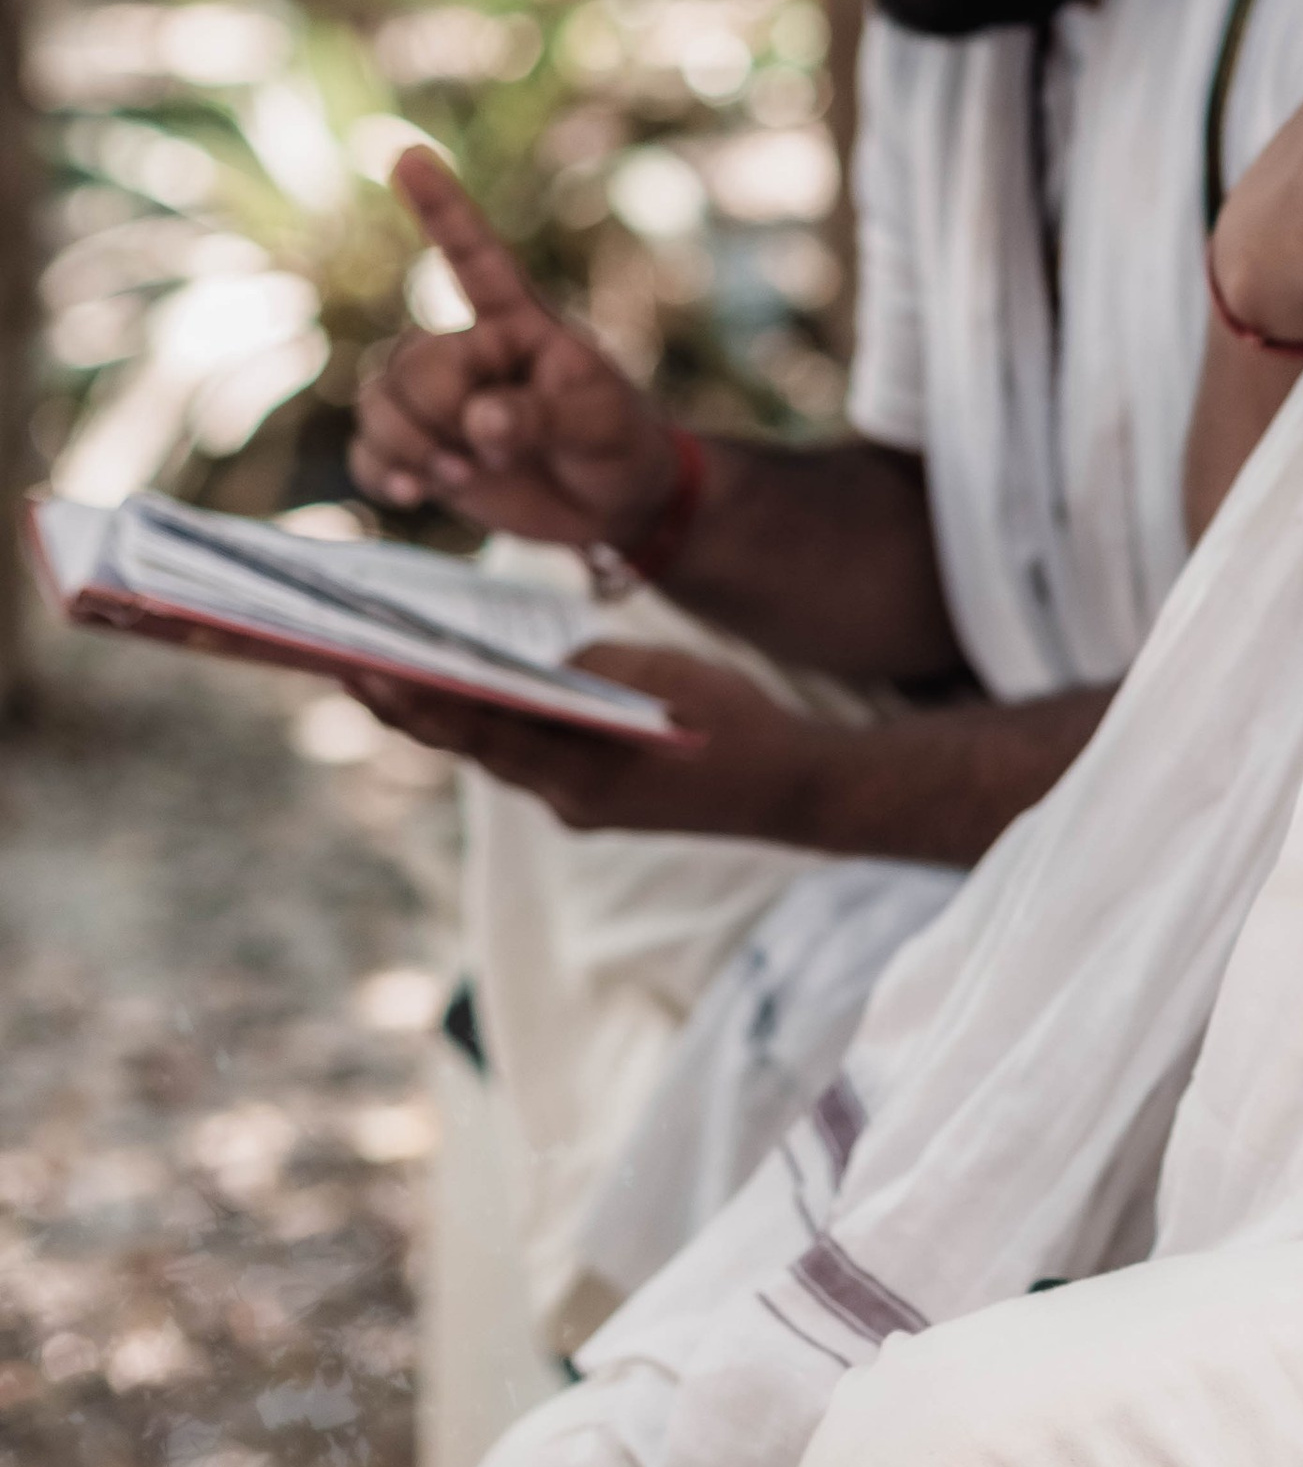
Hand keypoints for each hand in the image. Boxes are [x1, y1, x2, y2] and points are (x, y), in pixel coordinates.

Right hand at [348, 149, 683, 554]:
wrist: (614, 503)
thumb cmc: (618, 441)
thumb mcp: (599, 424)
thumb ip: (542, 416)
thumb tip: (480, 422)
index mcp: (518, 322)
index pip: (475, 258)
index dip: (443, 208)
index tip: (408, 155)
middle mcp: (469, 350)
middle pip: (413, 363)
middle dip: (440, 411)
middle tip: (493, 452)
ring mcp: (440, 400)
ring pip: (379, 401)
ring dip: (409, 444)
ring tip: (464, 474)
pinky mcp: (422, 448)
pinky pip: (368, 449)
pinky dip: (381, 471)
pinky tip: (413, 493)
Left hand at [355, 644, 832, 843]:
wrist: (798, 791)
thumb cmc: (738, 727)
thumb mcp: (665, 679)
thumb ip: (590, 668)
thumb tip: (526, 660)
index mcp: (581, 775)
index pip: (477, 732)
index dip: (414, 699)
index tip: (358, 666)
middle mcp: (566, 800)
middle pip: (468, 748)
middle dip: (406, 704)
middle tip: (341, 661)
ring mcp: (577, 806)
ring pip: (489, 755)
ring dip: (439, 716)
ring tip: (379, 671)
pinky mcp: (592, 800)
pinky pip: (522, 758)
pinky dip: (486, 725)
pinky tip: (463, 692)